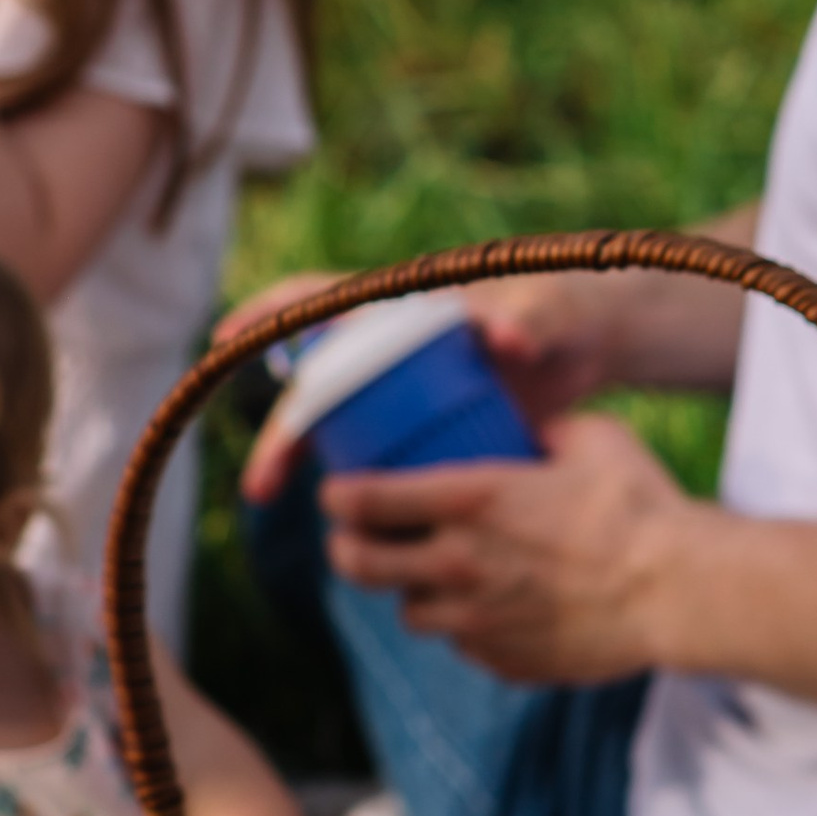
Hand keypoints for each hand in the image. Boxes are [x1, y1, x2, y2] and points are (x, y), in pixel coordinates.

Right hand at [231, 266, 612, 505]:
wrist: (592, 345)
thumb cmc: (566, 314)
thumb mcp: (550, 315)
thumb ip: (532, 320)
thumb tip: (507, 338)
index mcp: (404, 306)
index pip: (320, 298)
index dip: (269, 313)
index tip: (225, 336)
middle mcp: (387, 342)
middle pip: (315, 381)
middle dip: (281, 430)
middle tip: (263, 485)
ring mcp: (401, 383)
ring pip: (334, 419)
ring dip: (297, 456)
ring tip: (275, 500)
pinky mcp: (420, 417)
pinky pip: (368, 445)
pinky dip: (348, 476)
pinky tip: (344, 518)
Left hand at [321, 409, 690, 683]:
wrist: (681, 591)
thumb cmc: (641, 508)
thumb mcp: (592, 439)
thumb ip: (545, 431)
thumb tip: (529, 431)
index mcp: (470, 500)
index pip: (363, 500)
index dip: (336, 496)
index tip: (336, 492)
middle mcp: (458, 562)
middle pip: (358, 564)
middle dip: (346, 548)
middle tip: (355, 539)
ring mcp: (477, 619)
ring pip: (409, 612)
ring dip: (413, 592)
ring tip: (437, 576)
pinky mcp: (503, 660)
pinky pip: (463, 644)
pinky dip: (467, 626)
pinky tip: (495, 608)